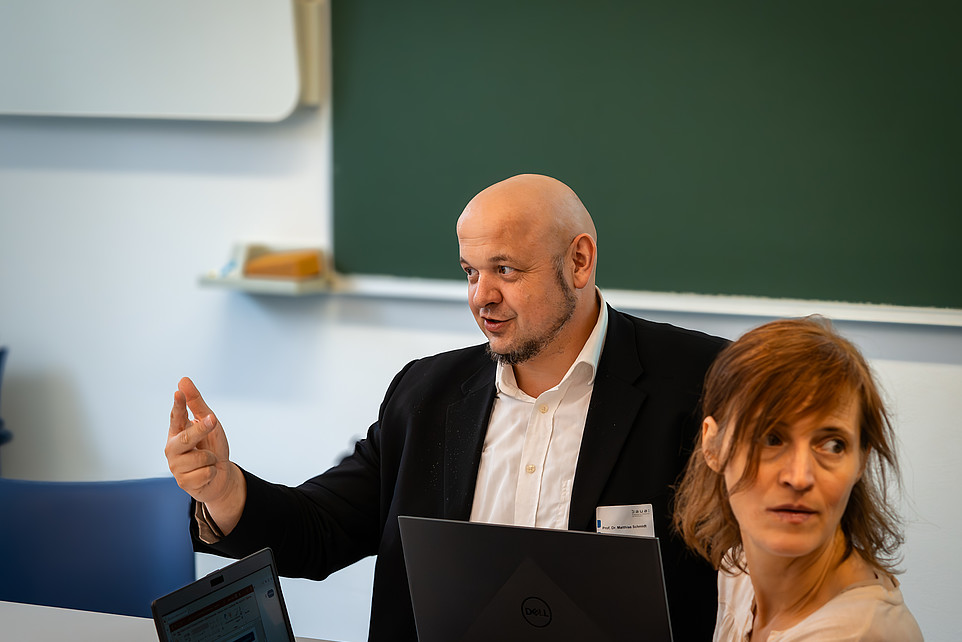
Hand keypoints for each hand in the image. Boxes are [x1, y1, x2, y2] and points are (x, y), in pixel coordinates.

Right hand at [165, 376, 245, 533]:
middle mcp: (172, 448)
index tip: (179, 393)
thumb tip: (183, 380)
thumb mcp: (209, 423)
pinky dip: (211, 471)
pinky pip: (205, 472)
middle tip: (213, 420)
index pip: (176, 416)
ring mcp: (176, 466)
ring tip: (207, 461)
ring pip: (200, 457)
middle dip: (201, 429)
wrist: (220, 477)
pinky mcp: (183, 482)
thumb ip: (196, 403)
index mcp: (177, 432)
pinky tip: (206, 473)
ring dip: (211, 458)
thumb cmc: (212, 447)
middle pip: (187, 437)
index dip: (178, 405)